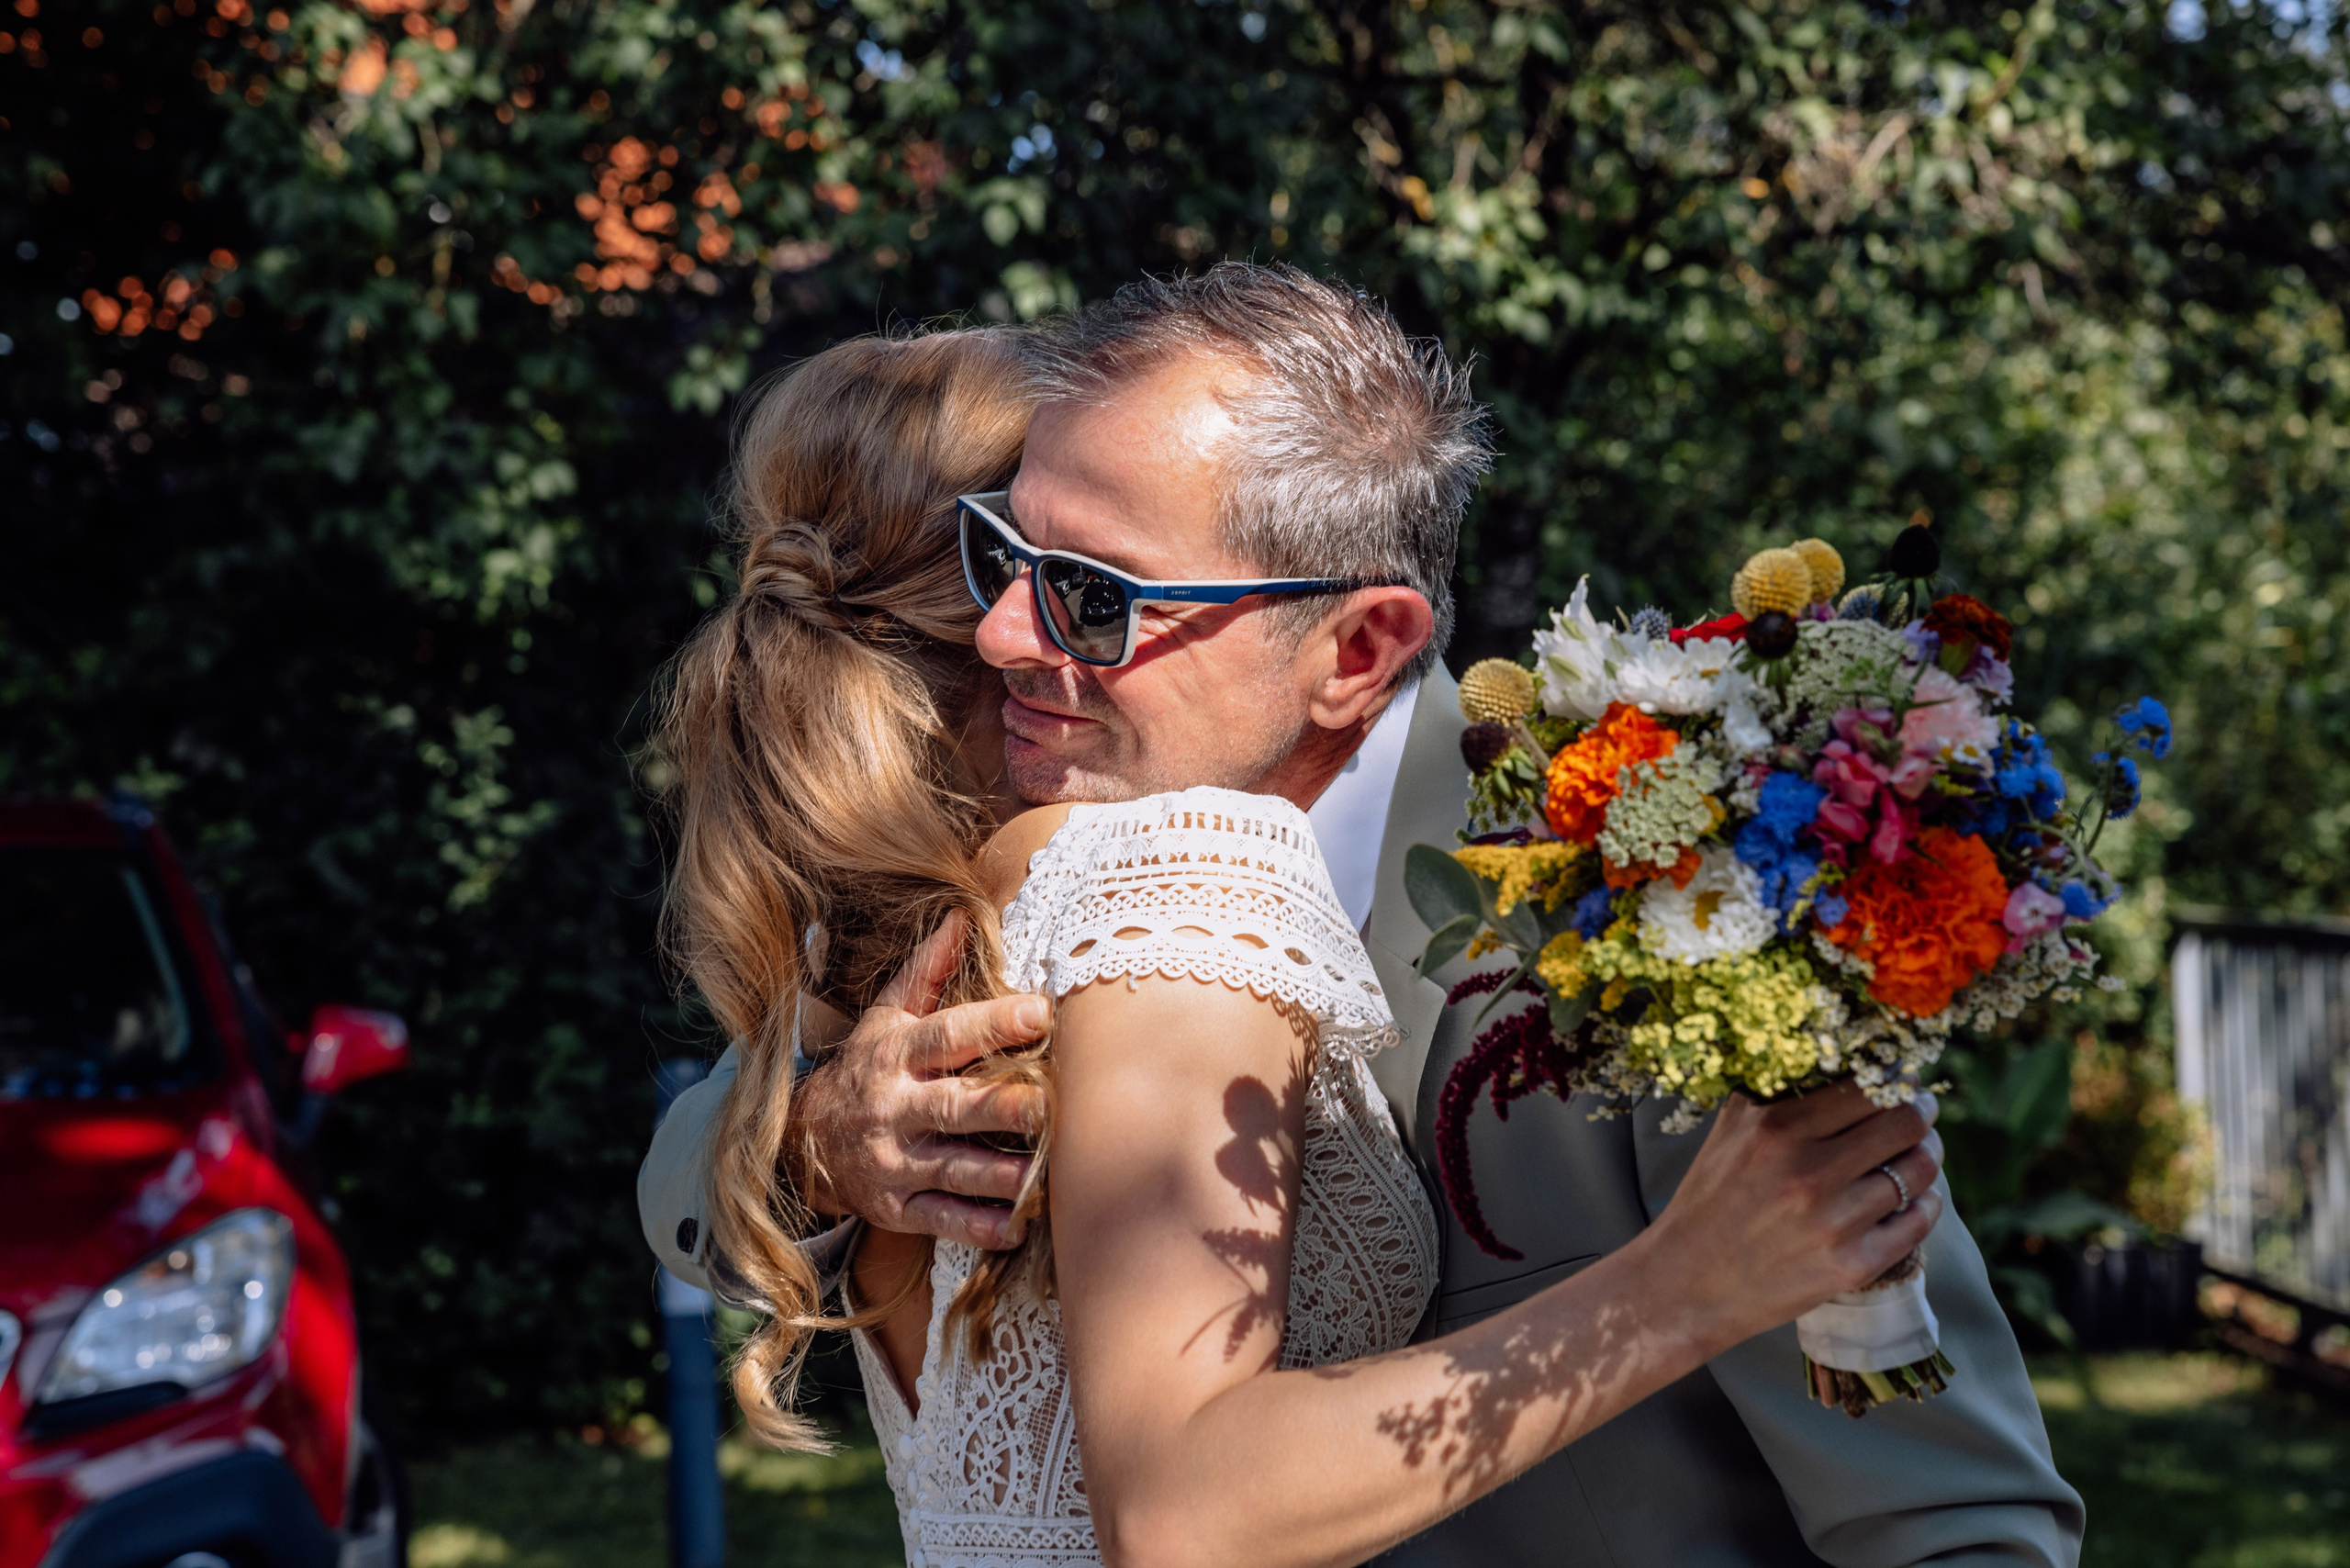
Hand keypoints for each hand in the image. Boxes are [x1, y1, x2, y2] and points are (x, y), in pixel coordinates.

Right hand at [793, 911, 1050, 1249]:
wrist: (803, 1142)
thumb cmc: (867, 1068)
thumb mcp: (886, 1018)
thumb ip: (925, 971)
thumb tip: (960, 915)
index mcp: (898, 1056)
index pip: (948, 1035)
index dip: (993, 1023)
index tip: (1040, 1011)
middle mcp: (896, 1109)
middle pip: (953, 1107)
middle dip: (999, 1106)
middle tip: (1047, 1104)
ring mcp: (895, 1162)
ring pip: (952, 1169)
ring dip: (999, 1175)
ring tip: (1043, 1174)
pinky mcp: (896, 1208)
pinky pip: (940, 1220)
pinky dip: (977, 1225)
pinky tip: (1016, 1225)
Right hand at [1641, 1082, 1944, 1353]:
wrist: (1687, 1284)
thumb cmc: (1709, 1201)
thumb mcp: (1728, 1133)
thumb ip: (1773, 1092)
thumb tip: (1825, 1053)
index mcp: (1777, 1129)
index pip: (1867, 1087)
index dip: (1895, 1078)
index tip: (1900, 1078)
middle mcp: (1809, 1172)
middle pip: (1904, 1124)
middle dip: (1922, 1111)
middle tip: (1921, 1110)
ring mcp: (1834, 1222)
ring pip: (1918, 1171)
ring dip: (1928, 1154)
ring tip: (1920, 1151)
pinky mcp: (1851, 1265)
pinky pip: (1918, 1221)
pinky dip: (1927, 1203)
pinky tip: (1917, 1196)